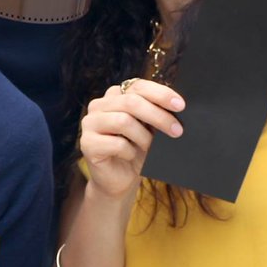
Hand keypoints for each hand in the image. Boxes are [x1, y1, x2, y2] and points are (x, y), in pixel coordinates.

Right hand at [79, 79, 184, 199]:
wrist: (119, 181)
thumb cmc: (137, 152)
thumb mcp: (150, 129)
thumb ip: (157, 114)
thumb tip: (177, 108)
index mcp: (115, 96)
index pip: (138, 86)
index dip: (160, 94)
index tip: (180, 105)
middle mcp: (99, 105)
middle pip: (132, 102)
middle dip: (158, 116)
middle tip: (177, 130)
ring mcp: (90, 123)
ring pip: (123, 121)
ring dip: (144, 137)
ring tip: (151, 148)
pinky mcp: (86, 143)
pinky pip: (116, 144)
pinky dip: (130, 152)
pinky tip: (131, 157)